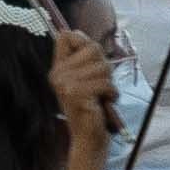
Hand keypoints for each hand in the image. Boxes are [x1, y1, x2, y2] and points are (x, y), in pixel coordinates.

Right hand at [47, 21, 116, 145]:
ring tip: (102, 96)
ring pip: (102, 67)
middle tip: (100, 85)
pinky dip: (111, 94)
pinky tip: (104, 102)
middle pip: (92, 48)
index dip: (83, 41)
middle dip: (104, 66)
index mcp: (58, 68)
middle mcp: (57, 74)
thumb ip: (81, 59)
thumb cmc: (91, 109)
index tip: (91, 58)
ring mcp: (65, 84)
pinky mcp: (76, 94)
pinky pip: (104, 83)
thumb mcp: (83, 81)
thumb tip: (75, 32)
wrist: (87, 138)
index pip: (66, 36)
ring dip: (109, 83)